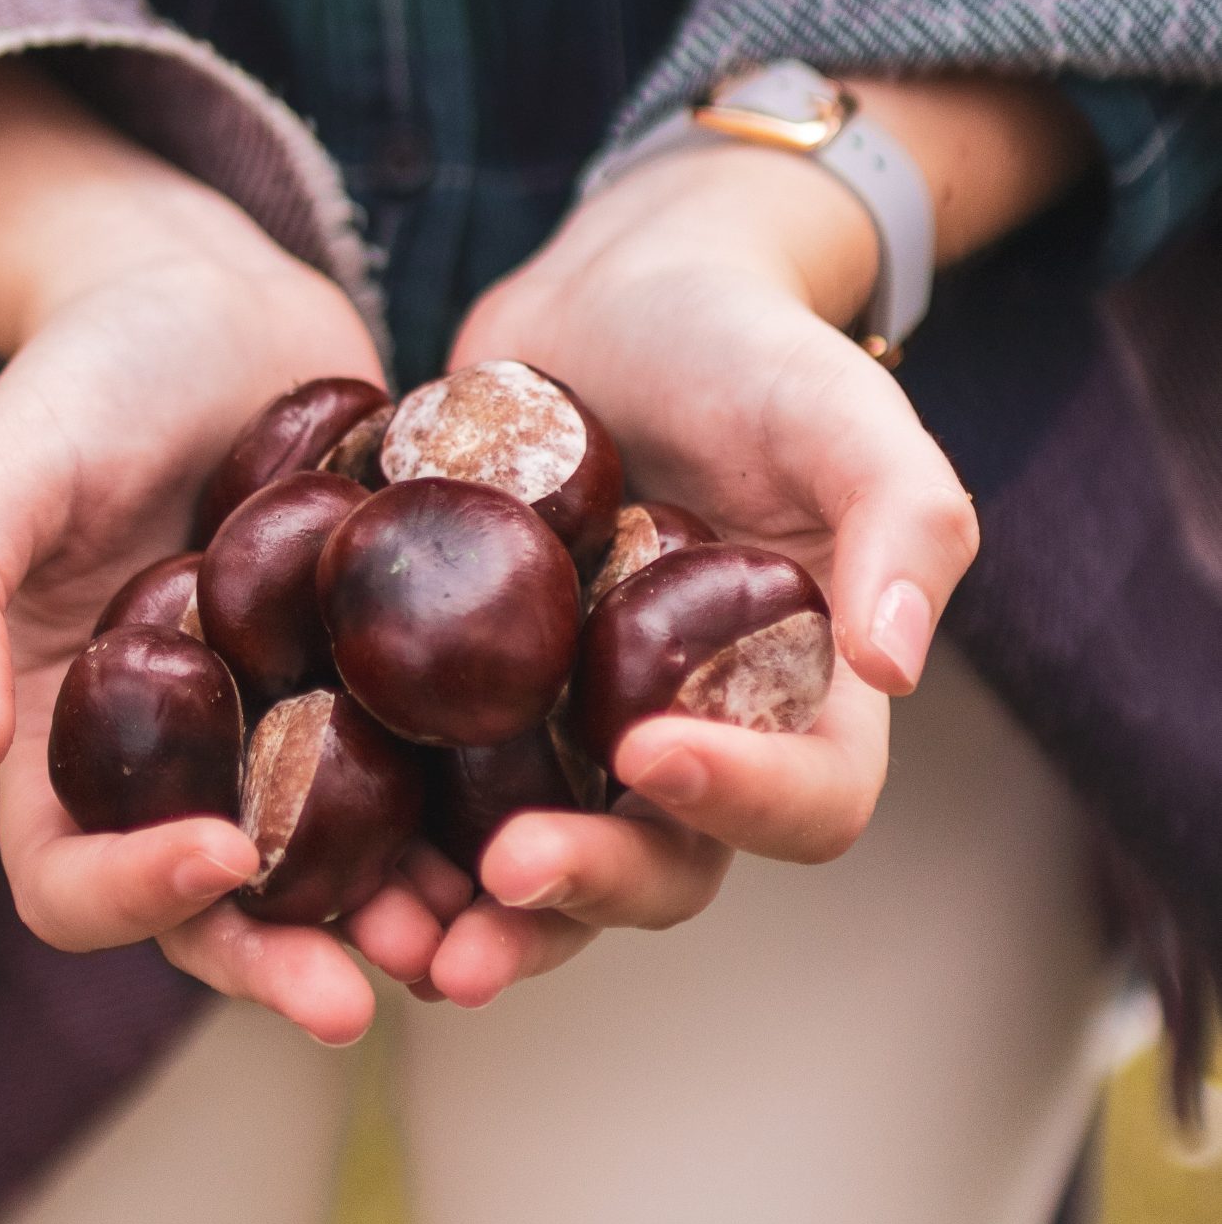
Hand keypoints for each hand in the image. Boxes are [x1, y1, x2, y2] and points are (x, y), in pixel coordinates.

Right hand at [0, 68, 443, 1045]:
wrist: (208, 294)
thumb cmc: (81, 378)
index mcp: (59, 746)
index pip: (73, 873)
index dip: (136, 895)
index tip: (222, 856)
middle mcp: (179, 764)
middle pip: (219, 908)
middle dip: (284, 959)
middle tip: (360, 998)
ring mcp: (286, 729)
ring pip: (339, 866)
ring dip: (397, 915)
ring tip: (470, 937)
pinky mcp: (382, 682)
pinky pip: (428, 773)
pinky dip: (473, 814)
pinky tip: (540, 823)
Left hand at [420, 138, 979, 1006]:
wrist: (619, 287)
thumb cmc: (752, 344)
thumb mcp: (843, 409)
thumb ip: (907, 521)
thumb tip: (898, 666)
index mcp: (806, 701)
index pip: (807, 803)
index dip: (741, 803)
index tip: (650, 751)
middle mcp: (692, 740)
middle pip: (657, 868)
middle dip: (580, 896)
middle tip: (497, 885)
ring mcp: (575, 729)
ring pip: (534, 863)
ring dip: (470, 915)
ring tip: (390, 936)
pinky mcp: (474, 697)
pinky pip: (432, 792)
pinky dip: (385, 834)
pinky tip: (316, 846)